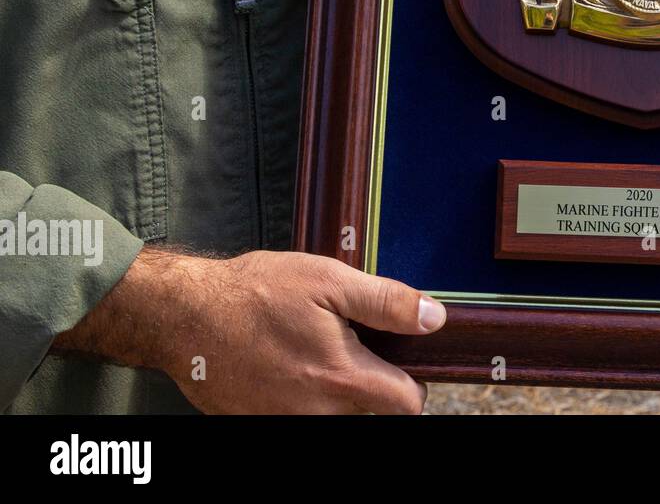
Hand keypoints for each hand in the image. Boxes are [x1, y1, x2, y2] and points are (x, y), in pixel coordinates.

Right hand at [55, 246, 444, 413]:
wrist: (181, 316)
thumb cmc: (252, 294)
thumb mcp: (329, 280)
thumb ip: (387, 303)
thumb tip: (433, 318)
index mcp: (342, 379)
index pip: (407, 405)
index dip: (413, 380)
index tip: (401, 357)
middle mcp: (316, 415)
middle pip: (371, 414)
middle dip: (372, 385)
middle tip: (353, 345)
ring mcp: (283, 424)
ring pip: (334, 418)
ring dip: (335, 392)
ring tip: (316, 350)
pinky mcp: (257, 424)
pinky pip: (297, 416)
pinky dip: (301, 396)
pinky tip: (288, 363)